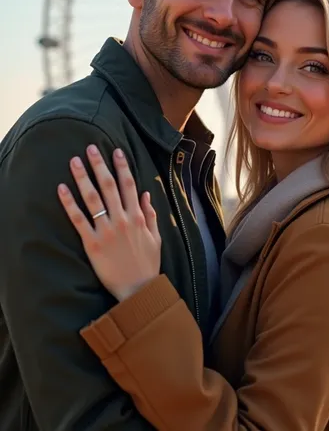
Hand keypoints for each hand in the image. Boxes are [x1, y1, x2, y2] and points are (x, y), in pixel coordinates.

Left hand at [57, 145, 160, 301]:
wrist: (138, 290)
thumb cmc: (147, 265)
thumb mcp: (156, 238)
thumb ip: (151, 214)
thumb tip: (145, 193)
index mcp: (138, 217)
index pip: (129, 185)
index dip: (122, 166)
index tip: (116, 151)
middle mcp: (122, 220)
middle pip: (109, 186)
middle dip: (99, 165)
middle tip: (90, 148)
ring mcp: (106, 231)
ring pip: (93, 198)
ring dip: (83, 178)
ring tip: (74, 162)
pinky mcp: (92, 244)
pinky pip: (79, 220)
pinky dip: (69, 203)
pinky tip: (62, 189)